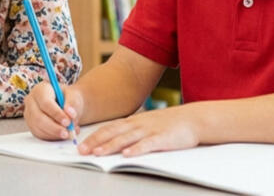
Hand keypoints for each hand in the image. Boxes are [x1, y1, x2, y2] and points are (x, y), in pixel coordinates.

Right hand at [24, 81, 83, 140]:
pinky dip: (52, 137)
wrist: (66, 105)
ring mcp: (29, 114)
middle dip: (54, 128)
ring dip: (54, 134)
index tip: (67, 122)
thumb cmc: (68, 98)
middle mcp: (31, 101)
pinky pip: (39, 134)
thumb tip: (70, 113)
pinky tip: (61, 135)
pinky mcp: (31, 125)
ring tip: (68, 134)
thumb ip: (72, 103)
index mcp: (40, 90)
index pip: (45, 103)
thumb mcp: (74, 95)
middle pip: (38, 117)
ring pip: (38, 128)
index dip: (56, 114)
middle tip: (67, 133)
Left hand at [76, 106, 198, 156]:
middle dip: (95, 141)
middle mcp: (138, 124)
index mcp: (133, 121)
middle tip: (81, 150)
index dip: (93, 136)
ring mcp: (149, 130)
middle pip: (112, 132)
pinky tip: (127, 155)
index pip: (108, 128)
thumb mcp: (146, 124)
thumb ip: (132, 131)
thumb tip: (114, 141)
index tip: (80, 144)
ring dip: (110, 145)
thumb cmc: (168, 124)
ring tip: (98, 153)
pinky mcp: (162, 138)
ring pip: (126, 138)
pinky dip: (136, 149)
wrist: (193, 119)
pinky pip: (147, 144)